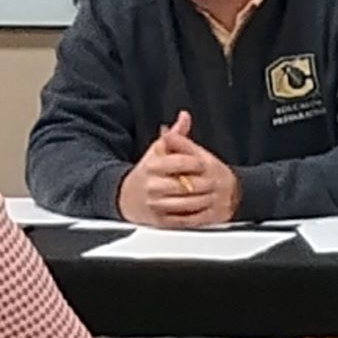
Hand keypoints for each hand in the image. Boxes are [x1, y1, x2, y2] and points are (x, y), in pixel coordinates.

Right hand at [117, 111, 239, 228]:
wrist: (124, 197)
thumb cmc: (146, 173)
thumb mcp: (157, 151)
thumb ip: (175, 136)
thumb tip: (185, 117)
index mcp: (152, 166)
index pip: (181, 162)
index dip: (196, 163)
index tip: (204, 164)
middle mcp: (152, 185)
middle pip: (187, 185)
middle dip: (204, 183)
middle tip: (214, 182)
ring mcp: (155, 204)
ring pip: (187, 203)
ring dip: (203, 200)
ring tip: (210, 194)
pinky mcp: (158, 220)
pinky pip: (182, 219)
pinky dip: (195, 214)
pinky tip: (201, 207)